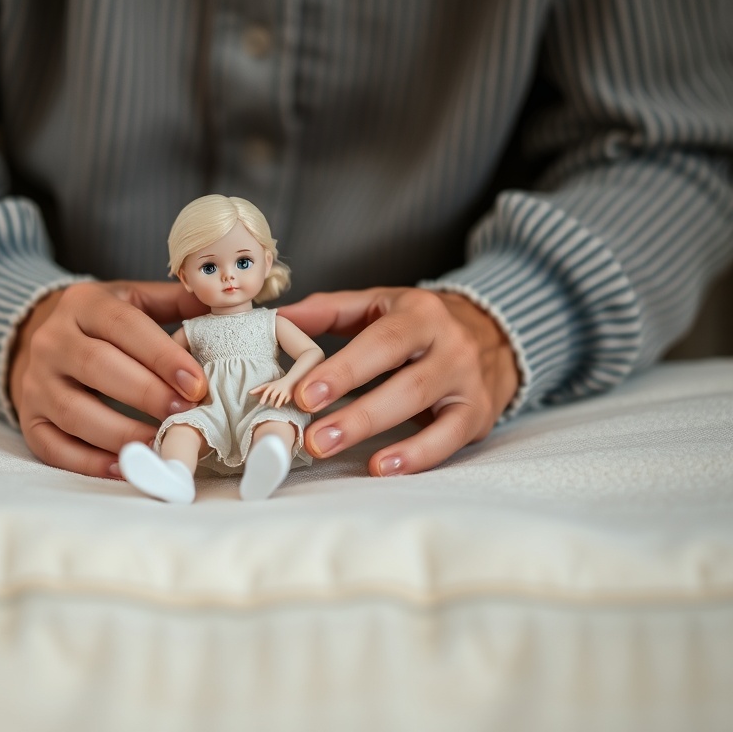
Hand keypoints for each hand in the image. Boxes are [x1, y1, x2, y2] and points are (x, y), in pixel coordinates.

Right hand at [9, 281, 207, 477]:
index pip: (123, 325)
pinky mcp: (29, 420)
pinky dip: (90, 463)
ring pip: (75, 412)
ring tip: (161, 443)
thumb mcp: (131, 299)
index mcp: (82, 304)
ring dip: (123, 433)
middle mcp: (52, 341)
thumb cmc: (99, 323)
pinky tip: (126, 467)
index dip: (162, 356)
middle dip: (147, 394)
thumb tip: (225, 307)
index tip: (197, 383)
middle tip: (185, 413)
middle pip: (97, 367)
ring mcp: (36, 383)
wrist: (34, 338)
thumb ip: (174, 302)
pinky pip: (55, 447)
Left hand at [249, 376, 295, 407]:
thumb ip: (259, 389)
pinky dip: (282, 404)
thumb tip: (249, 393)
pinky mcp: (289, 396)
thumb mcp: (268, 385)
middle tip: (269, 406)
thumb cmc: (276, 384)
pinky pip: (284, 403)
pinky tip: (282, 404)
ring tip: (275, 406)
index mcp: (271, 386)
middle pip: (272, 397)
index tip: (261, 403)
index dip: (263, 397)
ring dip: (276, 405)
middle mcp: (277, 388)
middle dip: (270, 403)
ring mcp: (284, 392)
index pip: (266, 392)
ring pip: (278, 402)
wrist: (290, 380)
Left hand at [280, 288, 518, 475]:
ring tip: (331, 450)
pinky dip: (416, 456)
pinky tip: (381, 467)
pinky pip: (449, 439)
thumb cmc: (419, 322)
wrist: (495, 332)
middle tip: (313, 436)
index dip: (344, 369)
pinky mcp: (478, 414)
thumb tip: (278, 318)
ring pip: (422, 410)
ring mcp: (467, 382)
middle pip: (404, 383)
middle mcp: (450, 345)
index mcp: (420, 313)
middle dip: (356, 413)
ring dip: (374, 434)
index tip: (304, 394)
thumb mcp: (380, 304)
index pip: (382, 342)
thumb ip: (328, 311)